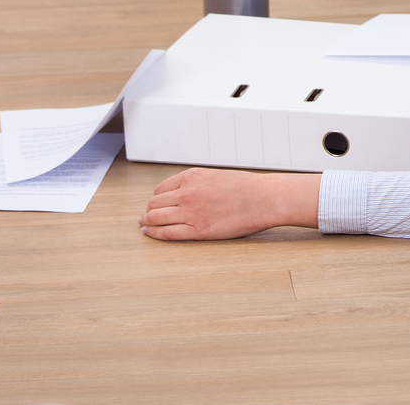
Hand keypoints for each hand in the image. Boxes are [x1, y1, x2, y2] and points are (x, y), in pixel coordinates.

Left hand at [139, 168, 320, 240]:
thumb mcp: (215, 176)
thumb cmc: (244, 187)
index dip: (156, 198)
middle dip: (149, 210)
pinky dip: (154, 234)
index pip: (160, 189)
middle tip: (148, 216)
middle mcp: (187, 192)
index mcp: (191, 176)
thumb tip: (178, 193)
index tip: (157, 204)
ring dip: (147, 222)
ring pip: (155, 218)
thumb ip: (195, 182)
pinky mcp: (198, 231)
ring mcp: (191, 212)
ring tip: (145, 226)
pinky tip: (150, 233)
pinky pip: (167, 234)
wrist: (264, 199)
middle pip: (154, 203)